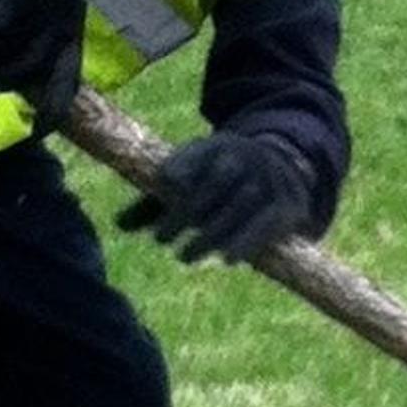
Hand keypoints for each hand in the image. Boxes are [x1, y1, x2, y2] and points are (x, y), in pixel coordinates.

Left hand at [116, 127, 318, 263]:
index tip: (163, 187)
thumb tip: (118, 225)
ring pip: (240, 206)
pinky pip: (268, 223)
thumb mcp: (190, 180)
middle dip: (186, 213)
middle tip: (163, 240)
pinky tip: (225, 260)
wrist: (284, 165)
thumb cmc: (218, 180)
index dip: (181, 168)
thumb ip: (156, 201)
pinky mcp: (288, 205)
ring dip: (210, 234)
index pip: (196, 154)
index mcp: (216, 146)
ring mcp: (269, 180)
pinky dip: (247, 242)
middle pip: (216, 184)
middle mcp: (245, 158)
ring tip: (184, 257)